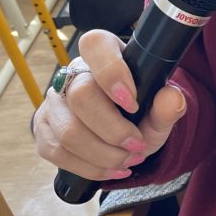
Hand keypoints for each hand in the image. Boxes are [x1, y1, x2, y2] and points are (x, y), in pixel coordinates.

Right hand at [33, 29, 185, 181]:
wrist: (125, 133)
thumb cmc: (140, 113)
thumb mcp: (159, 111)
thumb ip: (168, 105)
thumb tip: (172, 98)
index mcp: (104, 53)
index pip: (96, 46)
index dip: (112, 73)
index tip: (133, 104)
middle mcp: (73, 73)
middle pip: (81, 96)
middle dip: (114, 130)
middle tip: (138, 145)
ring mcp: (54, 101)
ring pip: (68, 131)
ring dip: (104, 155)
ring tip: (129, 160)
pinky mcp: (43, 128)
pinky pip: (58, 152)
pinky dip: (90, 168)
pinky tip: (112, 169)